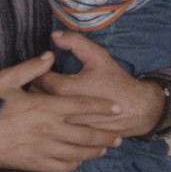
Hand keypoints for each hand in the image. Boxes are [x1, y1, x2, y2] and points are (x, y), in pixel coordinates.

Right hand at [0, 51, 123, 171]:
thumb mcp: (6, 79)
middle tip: (119, 135)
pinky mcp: (36, 164)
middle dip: (107, 135)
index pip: (83, 106)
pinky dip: (74, 164)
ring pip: (79, 152)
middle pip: (87, 134)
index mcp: (46, 107)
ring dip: (95, 151)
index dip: (102, 107)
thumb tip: (49, 56)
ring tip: (105, 149)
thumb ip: (31, 68)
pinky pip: (62, 166)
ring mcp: (44, 149)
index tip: (117, 108)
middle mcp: (50, 129)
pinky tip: (78, 160)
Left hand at [32, 31, 166, 138]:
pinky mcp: (70, 136)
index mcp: (64, 88)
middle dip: (36, 85)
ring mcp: (64, 125)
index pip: (36, 76)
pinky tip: (57, 111)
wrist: (136, 109)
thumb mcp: (98, 56)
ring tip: (49, 95)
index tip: (47, 67)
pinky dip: (51, 118)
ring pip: (41, 113)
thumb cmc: (116, 81)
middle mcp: (61, 109)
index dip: (39, 69)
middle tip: (45, 79)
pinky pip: (51, 125)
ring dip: (41, 103)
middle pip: (34, 96)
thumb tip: (54, 35)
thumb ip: (75, 42)